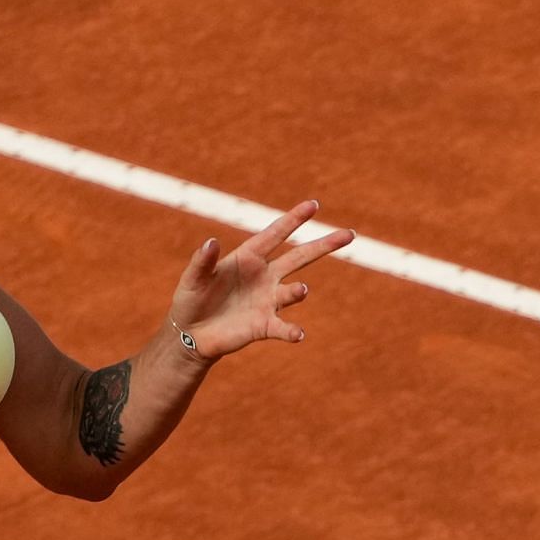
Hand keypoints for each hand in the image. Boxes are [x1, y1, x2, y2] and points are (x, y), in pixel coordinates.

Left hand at [171, 200, 353, 360]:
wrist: (190, 334)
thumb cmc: (191, 300)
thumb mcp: (192, 278)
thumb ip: (202, 261)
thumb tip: (211, 242)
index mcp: (248, 258)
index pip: (275, 234)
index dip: (294, 219)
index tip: (314, 205)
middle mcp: (264, 276)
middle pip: (300, 257)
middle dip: (323, 245)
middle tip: (349, 235)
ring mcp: (268, 300)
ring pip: (292, 292)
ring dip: (298, 291)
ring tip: (301, 290)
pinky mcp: (265, 326)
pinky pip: (283, 327)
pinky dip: (291, 331)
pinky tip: (297, 334)